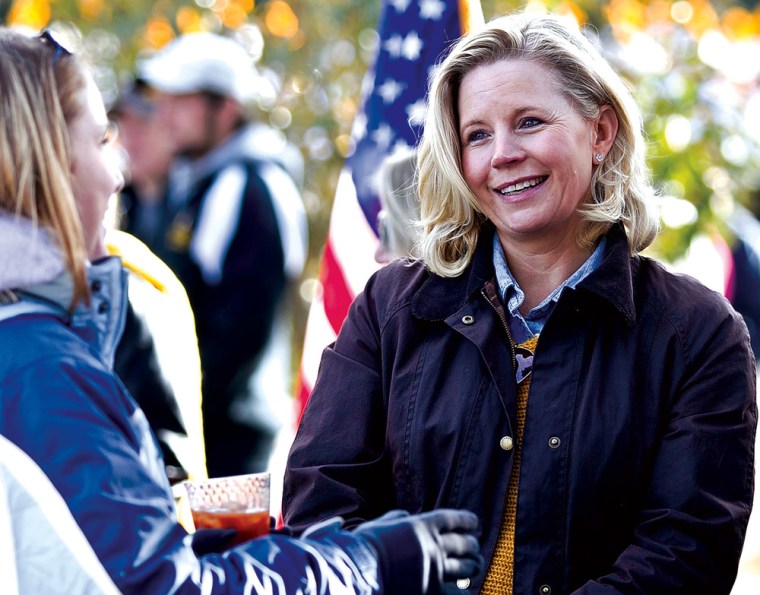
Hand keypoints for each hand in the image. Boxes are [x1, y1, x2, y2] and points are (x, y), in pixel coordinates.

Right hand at [355, 509, 481, 592]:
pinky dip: (463, 590)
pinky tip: (465, 589)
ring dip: (473, 565)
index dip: (466, 520)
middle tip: (474, 546)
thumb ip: (396, 519)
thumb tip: (406, 515)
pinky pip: (456, 591)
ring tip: (476, 564)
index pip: (453, 519)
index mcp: (421, 525)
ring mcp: (435, 568)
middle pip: (463, 543)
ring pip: (465, 567)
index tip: (474, 523)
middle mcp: (433, 545)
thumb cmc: (364, 547)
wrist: (359, 572)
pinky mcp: (432, 590)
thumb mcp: (381, 525)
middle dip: (472, 545)